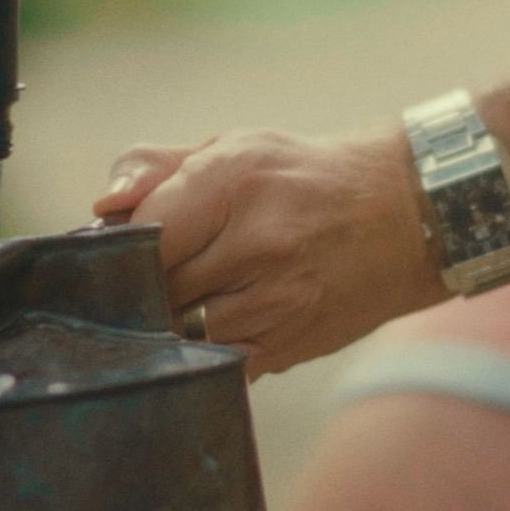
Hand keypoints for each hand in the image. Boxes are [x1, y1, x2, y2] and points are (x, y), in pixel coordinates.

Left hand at [93, 129, 446, 378]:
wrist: (405, 216)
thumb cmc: (302, 178)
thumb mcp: (235, 149)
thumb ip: (159, 169)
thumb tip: (104, 205)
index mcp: (235, 180)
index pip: (143, 230)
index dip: (122, 245)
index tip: (125, 246)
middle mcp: (258, 240)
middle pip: (156, 285)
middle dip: (141, 286)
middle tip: (150, 276)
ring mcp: (277, 300)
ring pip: (180, 330)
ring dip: (169, 322)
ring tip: (183, 298)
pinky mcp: (288, 345)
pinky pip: (216, 362)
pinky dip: (202, 349)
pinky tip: (215, 324)